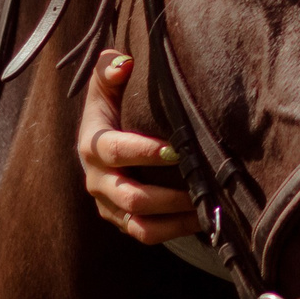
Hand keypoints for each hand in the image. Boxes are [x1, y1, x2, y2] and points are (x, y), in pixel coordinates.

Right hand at [76, 50, 202, 243]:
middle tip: (203, 184)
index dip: (143, 152)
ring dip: (176, 219)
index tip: (176, 149)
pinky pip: (146, 235)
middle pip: (131, 196)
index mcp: (92, 144)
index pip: (114, 151)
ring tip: (207, 208)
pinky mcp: (121, 221)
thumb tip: (123, 63)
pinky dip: (174, 231)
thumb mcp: (107, 85)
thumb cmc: (113, 107)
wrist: (102, 142)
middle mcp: (97, 180)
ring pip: (140, 225)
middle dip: (170, 194)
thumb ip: (110, 69)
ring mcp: (108, 205)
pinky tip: (201, 220)